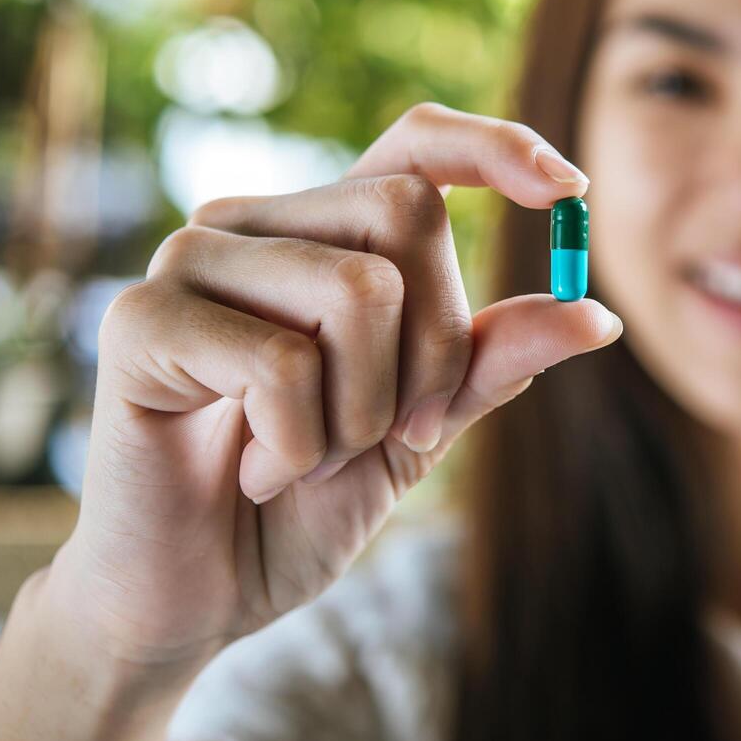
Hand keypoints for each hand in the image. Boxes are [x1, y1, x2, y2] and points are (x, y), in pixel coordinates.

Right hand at [48, 102, 618, 671]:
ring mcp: (192, 260)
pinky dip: (297, 448)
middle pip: (409, 216)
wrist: (198, 595)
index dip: (498, 147)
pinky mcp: (141, 319)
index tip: (572, 190)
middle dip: (433, 352)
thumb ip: (486, 363)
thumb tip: (598, 315)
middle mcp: (257, 224)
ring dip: (362, 415)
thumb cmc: (303, 501)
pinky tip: (255, 471)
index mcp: (326, 234)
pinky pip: (281, 364)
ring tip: (304, 458)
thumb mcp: (420, 429)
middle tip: (390, 433)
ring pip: (358, 291)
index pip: (418, 145)